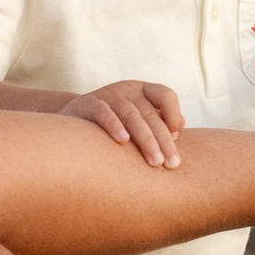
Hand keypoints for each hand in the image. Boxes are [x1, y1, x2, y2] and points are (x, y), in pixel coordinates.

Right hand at [61, 81, 185, 168]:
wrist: (74, 124)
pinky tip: (123, 141)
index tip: (177, 138)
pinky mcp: (87, 103)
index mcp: (143, 91)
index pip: (166, 95)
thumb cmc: (116, 126)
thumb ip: (159, 122)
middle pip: (150, 114)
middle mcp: (127, 89)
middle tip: (171, 164)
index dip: (173, 114)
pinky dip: (113, 125)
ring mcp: (107, 94)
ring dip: (145, 140)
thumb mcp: (139, 120)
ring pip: (131, 115)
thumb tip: (180, 125)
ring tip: (155, 161)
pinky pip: (102, 112)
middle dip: (162, 140)